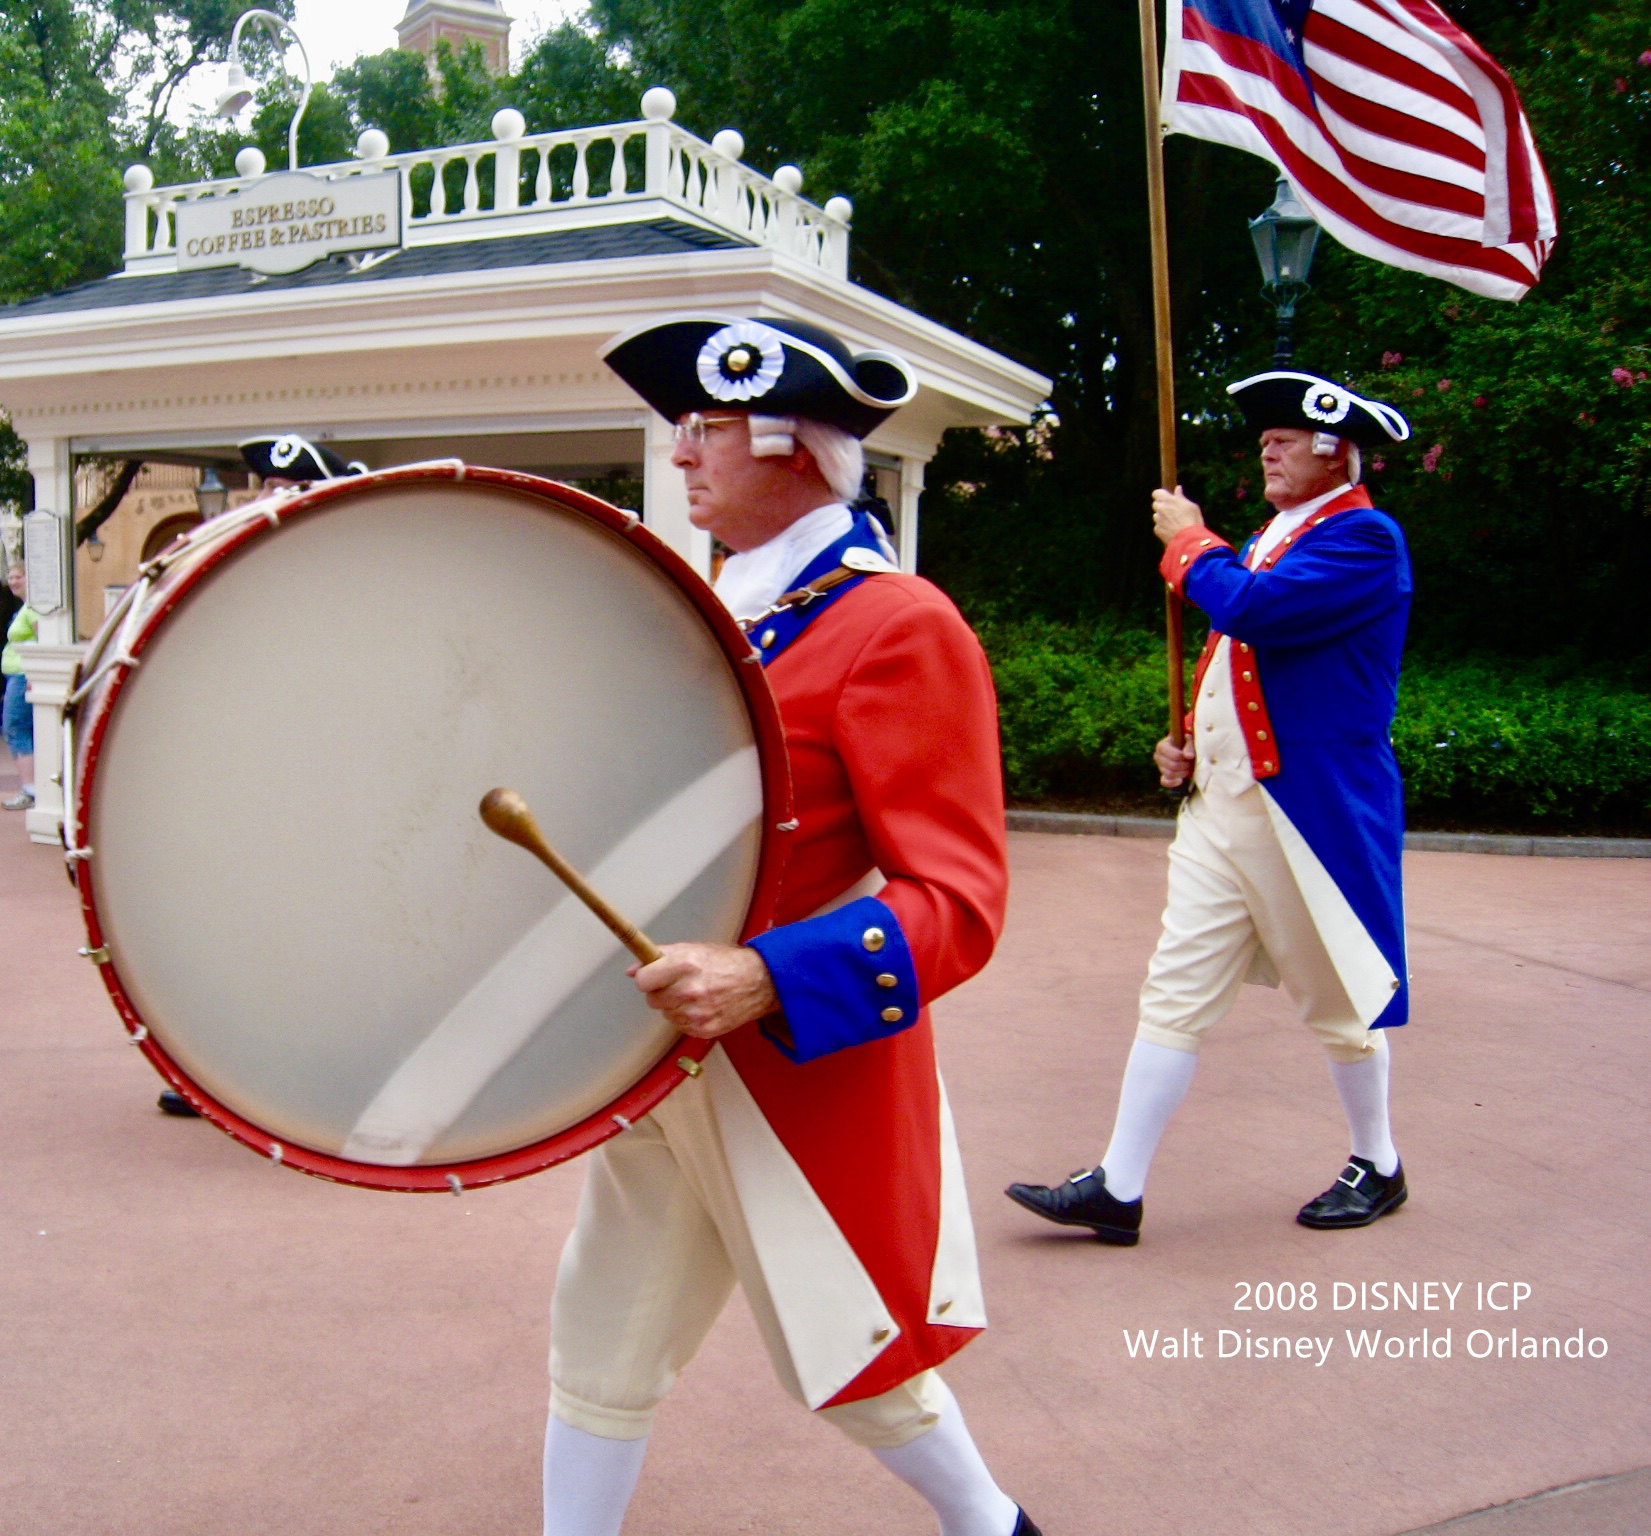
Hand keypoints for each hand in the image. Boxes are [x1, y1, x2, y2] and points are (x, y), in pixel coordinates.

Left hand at [629, 942, 778, 1039]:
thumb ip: (660, 956)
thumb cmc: (726, 963)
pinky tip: (702, 1005)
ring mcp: (697, 1013)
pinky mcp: (704, 1029)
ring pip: (666, 1014)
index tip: (652, 975)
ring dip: (675, 1005)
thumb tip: (632, 970)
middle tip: (678, 983)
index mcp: (686, 964)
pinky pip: (680, 1025)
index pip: (644, 980)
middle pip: (652, 1000)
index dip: (647, 977)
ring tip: (695, 993)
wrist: (759, 982)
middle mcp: (690, 990)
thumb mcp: (693, 949)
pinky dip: (687, 1017)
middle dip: (661, 992)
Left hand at [1152, 485, 1203, 544]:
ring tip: (1174, 522)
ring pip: (1156, 516)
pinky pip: (1157, 526)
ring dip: (1162, 517)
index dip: (1161, 495)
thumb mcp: (1191, 506)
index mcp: (1169, 500)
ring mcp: (1158, 520)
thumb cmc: (1193, 521)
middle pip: (1155, 504)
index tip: (1167, 498)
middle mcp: (1161, 509)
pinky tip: (1172, 530)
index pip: (1156, 493)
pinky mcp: (1157, 530)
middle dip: (1162, 506)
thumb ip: (1181, 497)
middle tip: (1172, 510)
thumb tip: (1178, 488)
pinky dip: (1162, 527)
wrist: (1189, 539)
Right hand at [1154, 735, 1195, 787]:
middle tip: (1191, 763)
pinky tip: (1181, 780)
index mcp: (1161, 746)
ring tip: (1189, 768)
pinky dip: (1173, 783)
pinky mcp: (1163, 776)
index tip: (1191, 756)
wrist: (1183, 749)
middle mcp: (1157, 756)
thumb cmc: (1186, 743)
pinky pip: (1165, 782)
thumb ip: (1189, 746)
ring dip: (1183, 773)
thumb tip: (1188, 756)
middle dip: (1185, 766)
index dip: (1185, 758)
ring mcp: (1160, 767)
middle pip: (1173, 766)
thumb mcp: (1189, 741)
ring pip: (1170, 774)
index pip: (1175, 756)